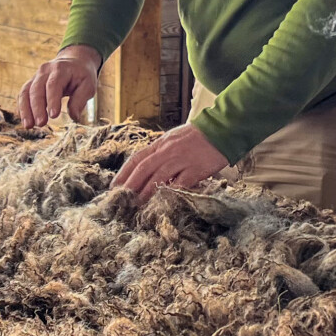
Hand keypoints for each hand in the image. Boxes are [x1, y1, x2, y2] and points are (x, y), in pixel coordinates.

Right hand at [18, 45, 102, 126]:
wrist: (73, 62)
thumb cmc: (81, 75)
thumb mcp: (88, 85)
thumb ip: (80, 100)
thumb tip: (74, 117)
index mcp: (60, 69)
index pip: (53, 84)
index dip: (52, 100)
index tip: (53, 116)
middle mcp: (45, 71)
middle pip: (37, 89)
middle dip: (37, 107)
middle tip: (40, 124)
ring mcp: (35, 76)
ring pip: (26, 92)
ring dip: (26, 110)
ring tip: (29, 125)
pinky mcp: (31, 83)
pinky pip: (23, 95)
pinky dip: (22, 108)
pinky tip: (25, 120)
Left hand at [113, 123, 228, 200]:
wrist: (221, 130)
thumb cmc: (197, 137)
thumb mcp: (174, 139)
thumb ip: (160, 153)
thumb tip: (146, 171)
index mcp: (161, 144)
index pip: (137, 158)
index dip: (124, 173)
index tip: (114, 186)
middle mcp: (168, 151)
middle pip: (143, 168)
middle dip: (130, 185)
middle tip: (121, 199)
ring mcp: (182, 160)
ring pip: (158, 178)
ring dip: (145, 193)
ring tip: (137, 205)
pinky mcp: (196, 170)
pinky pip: (179, 185)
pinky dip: (169, 194)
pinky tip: (162, 204)